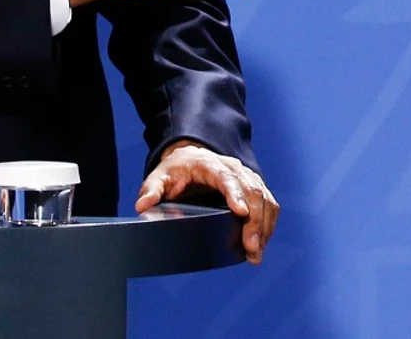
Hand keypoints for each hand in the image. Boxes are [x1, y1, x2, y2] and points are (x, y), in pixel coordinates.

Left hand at [136, 140, 279, 263]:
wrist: (190, 158)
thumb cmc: (175, 170)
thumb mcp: (158, 177)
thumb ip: (151, 190)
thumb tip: (143, 206)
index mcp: (210, 164)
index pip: (227, 178)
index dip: (235, 194)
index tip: (241, 213)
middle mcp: (234, 168)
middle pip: (252, 191)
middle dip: (255, 221)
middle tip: (251, 248)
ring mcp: (246, 178)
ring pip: (264, 199)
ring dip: (264, 226)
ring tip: (255, 253)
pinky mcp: (253, 189)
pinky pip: (268, 205)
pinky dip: (267, 225)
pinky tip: (260, 245)